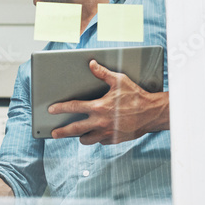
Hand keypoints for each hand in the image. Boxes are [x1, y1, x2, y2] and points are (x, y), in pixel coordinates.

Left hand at [49, 60, 167, 144]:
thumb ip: (102, 73)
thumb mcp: (119, 80)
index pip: (73, 108)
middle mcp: (100, 122)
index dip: (60, 108)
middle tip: (54, 133)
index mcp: (99, 107)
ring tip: (78, 133)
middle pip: (74, 129)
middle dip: (62, 132)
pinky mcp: (114, 140)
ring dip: (80, 136)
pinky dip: (97, 137)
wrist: (152, 113)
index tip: (51, 110)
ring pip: (86, 139)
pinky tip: (98, 132)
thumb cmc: (136, 95)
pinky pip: (100, 141)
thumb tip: (91, 64)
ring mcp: (107, 133)